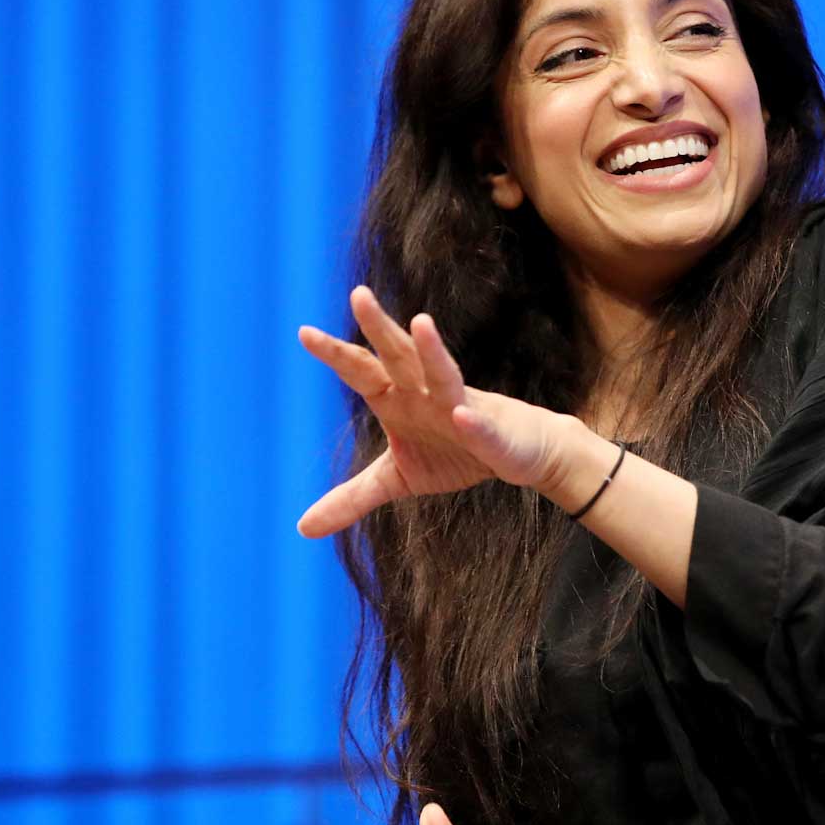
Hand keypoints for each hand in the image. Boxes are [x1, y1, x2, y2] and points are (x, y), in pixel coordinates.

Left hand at [297, 286, 571, 537]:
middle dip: (380, 328)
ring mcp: (462, 408)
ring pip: (445, 375)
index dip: (337, 354)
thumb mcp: (398, 478)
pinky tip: (463, 416)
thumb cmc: (457, 452)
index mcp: (399, 399)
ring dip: (433, 351)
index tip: (304, 333)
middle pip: (400, 356)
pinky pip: (481, 427)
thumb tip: (301, 528)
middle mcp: (427, 394)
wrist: (522, 453)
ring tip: (421, 322)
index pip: (363, 370)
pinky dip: (474, 422)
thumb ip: (352, 497)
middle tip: (358, 295)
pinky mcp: (494, 434)